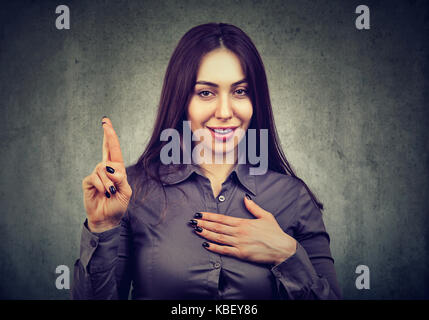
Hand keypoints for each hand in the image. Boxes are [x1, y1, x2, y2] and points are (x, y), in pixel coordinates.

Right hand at [82, 117, 131, 232]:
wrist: (107, 219)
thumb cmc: (117, 205)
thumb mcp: (125, 191)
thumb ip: (121, 179)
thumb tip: (111, 168)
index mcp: (117, 169)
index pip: (114, 150)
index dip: (111, 137)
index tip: (106, 122)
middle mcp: (106, 169)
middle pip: (106, 149)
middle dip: (107, 135)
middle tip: (105, 122)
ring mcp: (96, 174)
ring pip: (103, 168)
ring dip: (109, 181)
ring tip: (110, 193)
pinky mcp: (88, 182)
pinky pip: (96, 178)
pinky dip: (103, 186)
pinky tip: (104, 193)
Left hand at [191, 196, 296, 264]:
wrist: (283, 248)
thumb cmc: (275, 233)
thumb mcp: (265, 216)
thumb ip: (254, 207)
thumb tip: (245, 198)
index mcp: (244, 222)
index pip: (222, 218)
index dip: (209, 216)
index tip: (200, 214)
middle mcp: (240, 232)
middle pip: (217, 227)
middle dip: (204, 223)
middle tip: (192, 221)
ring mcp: (240, 243)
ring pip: (219, 237)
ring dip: (206, 233)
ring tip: (196, 230)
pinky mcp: (241, 254)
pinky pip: (225, 250)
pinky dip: (214, 248)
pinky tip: (206, 245)